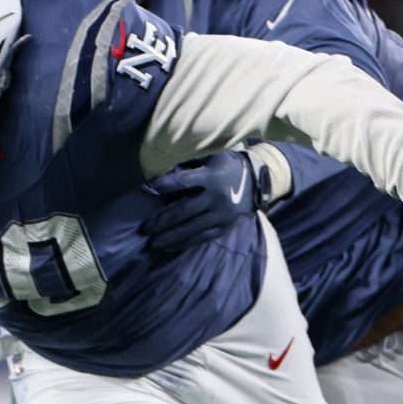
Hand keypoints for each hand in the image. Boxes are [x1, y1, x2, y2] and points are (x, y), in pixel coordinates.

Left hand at [141, 151, 258, 252]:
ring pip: (192, 228)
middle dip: (162, 221)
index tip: (150, 187)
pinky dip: (185, 243)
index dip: (166, 184)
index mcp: (213, 177)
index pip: (184, 181)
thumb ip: (191, 165)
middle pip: (184, 211)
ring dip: (170, 237)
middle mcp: (217, 197)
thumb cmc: (228, 165)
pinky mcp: (225, 226)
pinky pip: (203, 237)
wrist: (258, 181)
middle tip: (144, 229)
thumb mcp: (213, 157)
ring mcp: (222, 215)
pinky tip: (170, 247)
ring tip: (153, 243)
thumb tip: (163, 173)